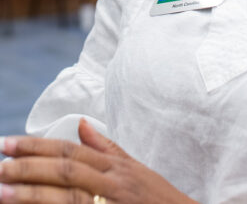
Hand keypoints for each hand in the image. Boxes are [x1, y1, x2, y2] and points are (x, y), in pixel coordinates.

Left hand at [0, 119, 196, 203]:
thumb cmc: (158, 199)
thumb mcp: (135, 170)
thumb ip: (107, 148)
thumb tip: (83, 124)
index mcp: (116, 166)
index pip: (71, 151)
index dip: (38, 147)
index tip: (9, 144)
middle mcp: (113, 182)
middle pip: (66, 170)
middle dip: (28, 167)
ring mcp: (112, 203)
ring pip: (67, 196)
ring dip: (32, 194)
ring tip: (2, 192)